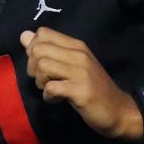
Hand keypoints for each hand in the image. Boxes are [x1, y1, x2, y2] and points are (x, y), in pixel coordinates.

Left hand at [20, 27, 142, 140]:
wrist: (118, 110)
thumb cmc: (93, 87)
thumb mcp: (72, 65)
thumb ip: (50, 50)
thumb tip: (24, 36)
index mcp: (76, 46)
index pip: (43, 33)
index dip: (33, 48)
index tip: (41, 64)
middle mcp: (79, 54)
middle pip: (38, 49)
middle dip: (33, 68)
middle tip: (44, 80)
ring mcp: (80, 72)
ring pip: (42, 66)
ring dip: (40, 82)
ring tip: (51, 89)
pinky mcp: (80, 90)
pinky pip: (51, 88)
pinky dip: (48, 96)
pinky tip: (57, 99)